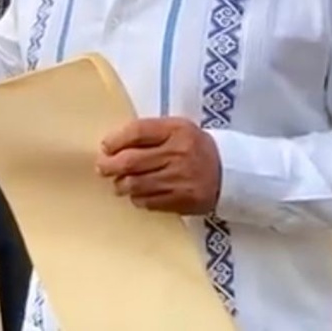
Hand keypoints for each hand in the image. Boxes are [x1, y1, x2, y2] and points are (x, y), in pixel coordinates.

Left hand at [96, 117, 221, 214]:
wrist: (229, 172)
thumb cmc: (194, 147)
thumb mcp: (176, 129)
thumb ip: (148, 133)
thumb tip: (112, 146)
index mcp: (176, 130)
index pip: (137, 132)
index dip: (115, 140)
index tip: (105, 147)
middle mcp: (178, 154)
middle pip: (131, 161)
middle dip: (110, 166)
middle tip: (102, 168)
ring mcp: (180, 179)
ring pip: (136, 184)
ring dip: (121, 185)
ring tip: (119, 183)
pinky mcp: (183, 201)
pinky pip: (149, 202)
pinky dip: (137, 198)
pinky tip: (138, 194)